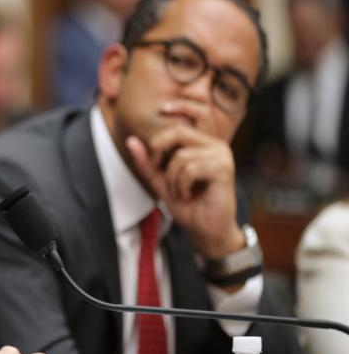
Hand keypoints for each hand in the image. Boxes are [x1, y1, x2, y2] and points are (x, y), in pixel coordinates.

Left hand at [126, 123, 243, 258]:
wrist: (206, 229)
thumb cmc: (187, 204)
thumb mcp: (160, 180)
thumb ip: (146, 161)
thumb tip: (130, 140)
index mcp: (203, 143)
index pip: (179, 124)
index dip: (160, 137)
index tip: (155, 155)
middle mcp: (215, 145)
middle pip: (178, 133)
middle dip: (161, 154)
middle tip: (161, 175)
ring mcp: (222, 155)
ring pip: (181, 156)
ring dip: (172, 179)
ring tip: (179, 193)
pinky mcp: (224, 169)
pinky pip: (190, 169)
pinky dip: (182, 185)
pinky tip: (187, 196)